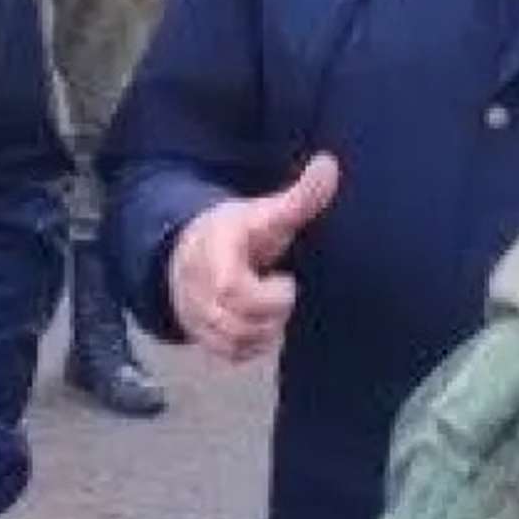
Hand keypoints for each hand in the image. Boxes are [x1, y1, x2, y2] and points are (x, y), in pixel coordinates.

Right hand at [166, 154, 341, 364]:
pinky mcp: (198, 333)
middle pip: (237, 320)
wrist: (189, 248)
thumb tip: (330, 164)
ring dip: (265, 331)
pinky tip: (262, 325)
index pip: (231, 288)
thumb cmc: (236, 231)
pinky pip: (228, 354)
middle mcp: (198, 285)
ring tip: (272, 308)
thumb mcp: (267, 211)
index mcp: (216, 252)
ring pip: (234, 340)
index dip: (269, 295)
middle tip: (281, 293)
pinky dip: (252, 346)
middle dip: (272, 313)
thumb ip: (299, 196)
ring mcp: (195, 311)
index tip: (285, 280)